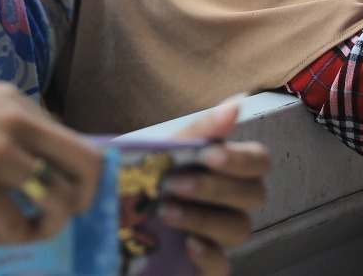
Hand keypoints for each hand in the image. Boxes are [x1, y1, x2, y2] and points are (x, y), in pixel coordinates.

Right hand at [0, 84, 103, 244]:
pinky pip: (18, 222)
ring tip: (26, 231)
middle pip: (86, 164)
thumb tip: (32, 177)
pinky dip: (16, 236)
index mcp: (15, 102)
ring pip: (59, 200)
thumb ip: (4, 135)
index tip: (68, 192)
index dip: (76, 172)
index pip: (72, 138)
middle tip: (67, 217)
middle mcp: (16, 122)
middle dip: (86, 198)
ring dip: (49, 225)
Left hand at [157, 98, 270, 274]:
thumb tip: (234, 104)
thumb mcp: (162, 153)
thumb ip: (198, 132)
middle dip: (215, 187)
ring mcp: (219, 236)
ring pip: (240, 229)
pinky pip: (223, 267)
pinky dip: (208, 255)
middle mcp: (230, 203)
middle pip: (255, 195)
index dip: (242, 159)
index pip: (259, 161)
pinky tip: (187, 246)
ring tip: (166, 211)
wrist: (104, 220)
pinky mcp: (205, 267)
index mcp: (224, 170)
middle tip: (175, 183)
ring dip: (205, 218)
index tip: (209, 155)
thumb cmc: (141, 179)